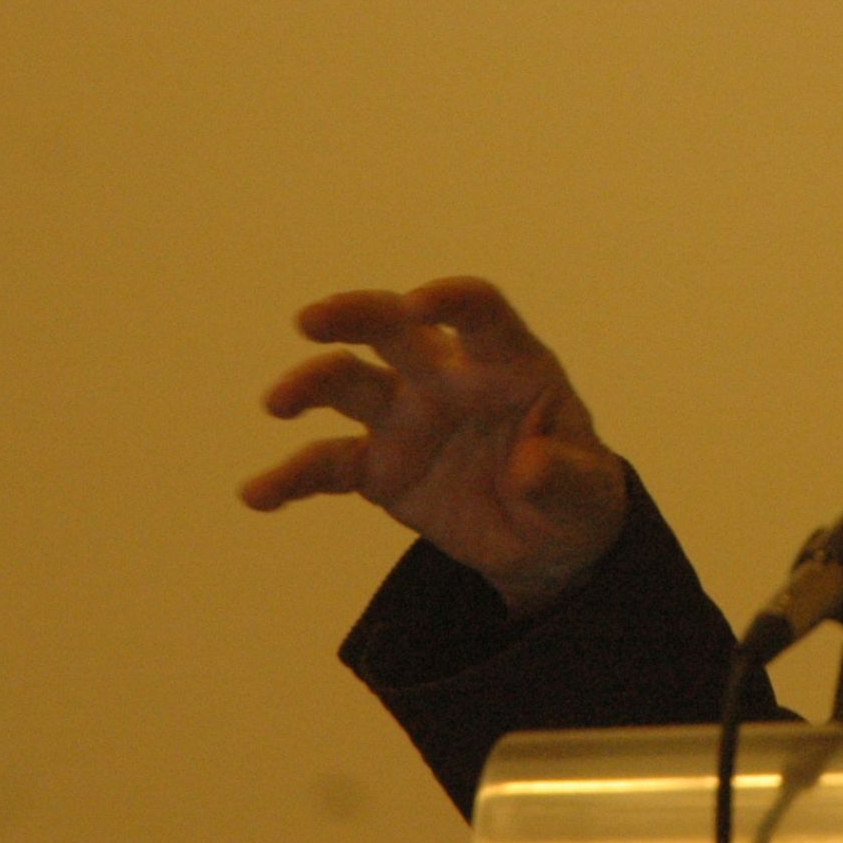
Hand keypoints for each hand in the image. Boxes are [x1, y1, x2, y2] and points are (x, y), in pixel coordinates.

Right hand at [240, 276, 628, 617]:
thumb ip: (562, 475)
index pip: (480, 313)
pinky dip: (291, 477)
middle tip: (312, 319)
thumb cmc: (574, 493)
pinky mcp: (378, 468)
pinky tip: (258, 494)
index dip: (451, 301)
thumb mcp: (585, 491)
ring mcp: (407, 419)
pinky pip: (327, 465)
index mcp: (507, 364)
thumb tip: (531, 468)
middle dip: (356, 315)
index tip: (418, 304)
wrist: (544, 540)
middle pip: (395, 329)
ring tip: (277, 403)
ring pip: (350, 383)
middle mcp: (448, 378)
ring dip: (311, 385)